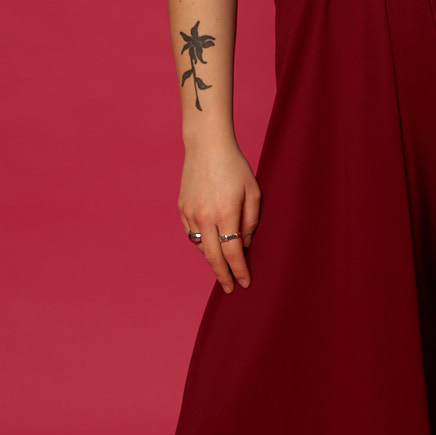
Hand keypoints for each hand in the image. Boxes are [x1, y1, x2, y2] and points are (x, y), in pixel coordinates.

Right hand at [179, 139, 260, 292]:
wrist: (206, 146)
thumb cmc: (235, 167)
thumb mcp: (253, 192)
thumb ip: (251, 221)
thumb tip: (244, 244)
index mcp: (225, 213)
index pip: (232, 252)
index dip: (239, 270)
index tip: (244, 283)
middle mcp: (205, 216)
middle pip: (213, 257)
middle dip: (222, 275)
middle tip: (229, 288)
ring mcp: (190, 213)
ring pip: (201, 246)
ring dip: (212, 258)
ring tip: (223, 264)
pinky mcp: (182, 208)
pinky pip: (192, 234)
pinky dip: (202, 242)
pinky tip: (211, 243)